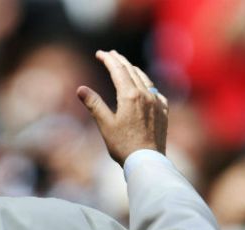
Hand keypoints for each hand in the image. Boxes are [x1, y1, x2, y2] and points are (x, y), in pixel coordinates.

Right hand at [76, 50, 168, 164]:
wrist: (147, 161)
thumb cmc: (123, 145)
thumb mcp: (105, 125)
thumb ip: (94, 104)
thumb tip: (80, 89)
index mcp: (130, 96)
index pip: (118, 70)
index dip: (108, 59)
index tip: (100, 53)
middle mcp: (145, 95)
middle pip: (132, 71)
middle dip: (120, 61)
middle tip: (110, 54)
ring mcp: (157, 103)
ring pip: (145, 79)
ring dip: (134, 70)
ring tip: (127, 66)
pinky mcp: (163, 112)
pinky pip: (156, 92)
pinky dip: (147, 85)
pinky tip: (146, 88)